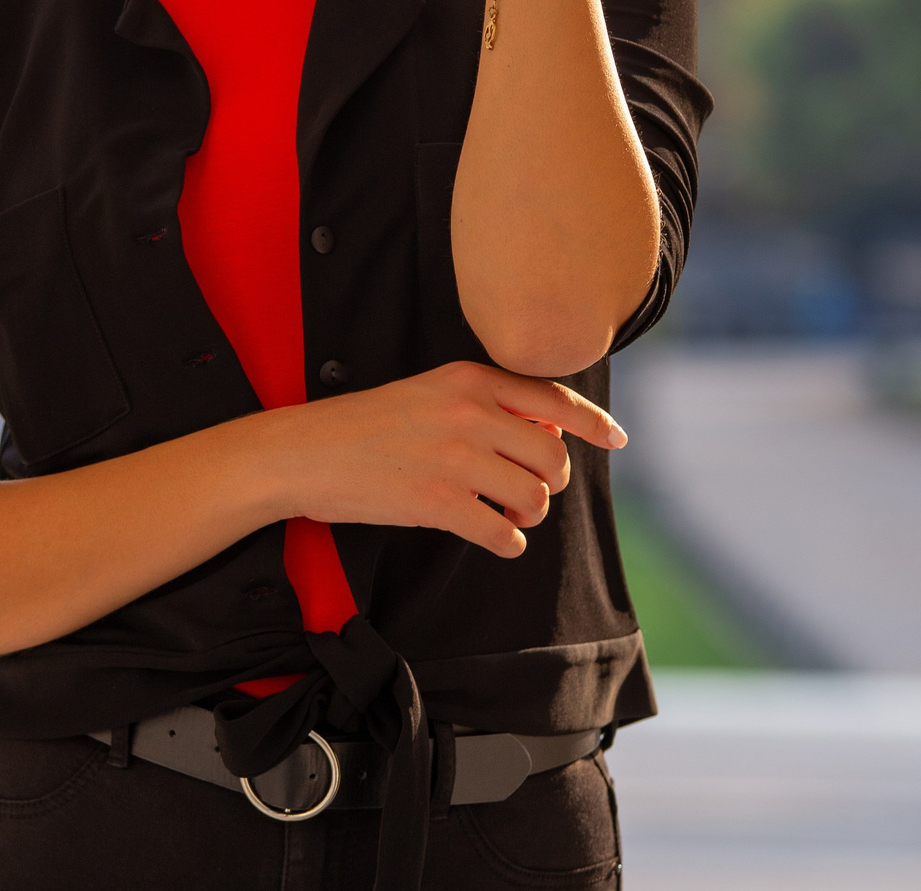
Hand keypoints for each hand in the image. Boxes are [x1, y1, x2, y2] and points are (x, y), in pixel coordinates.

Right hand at [255, 360, 625, 557]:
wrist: (304, 452)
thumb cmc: (366, 426)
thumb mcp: (429, 393)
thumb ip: (485, 404)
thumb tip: (548, 431)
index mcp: (468, 380)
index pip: (553, 398)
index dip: (593, 423)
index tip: (616, 440)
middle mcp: (468, 414)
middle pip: (552, 455)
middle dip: (550, 481)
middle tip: (529, 491)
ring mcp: (454, 459)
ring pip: (534, 496)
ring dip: (529, 514)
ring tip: (507, 515)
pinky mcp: (436, 504)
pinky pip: (504, 532)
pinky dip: (508, 541)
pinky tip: (495, 536)